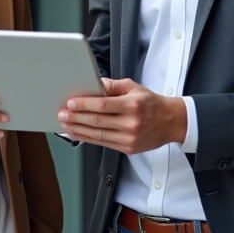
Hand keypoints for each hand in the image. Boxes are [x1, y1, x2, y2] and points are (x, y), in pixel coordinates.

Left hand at [57, 78, 186, 154]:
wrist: (171, 122)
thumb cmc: (151, 103)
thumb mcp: (134, 87)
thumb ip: (112, 86)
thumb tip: (94, 84)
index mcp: (132, 105)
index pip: (103, 105)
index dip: (84, 105)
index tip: (70, 103)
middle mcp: (131, 123)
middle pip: (97, 121)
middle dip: (76, 118)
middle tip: (62, 115)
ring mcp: (129, 138)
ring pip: (97, 135)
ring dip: (78, 130)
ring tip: (65, 125)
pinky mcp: (128, 148)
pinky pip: (103, 144)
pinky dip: (88, 139)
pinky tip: (78, 134)